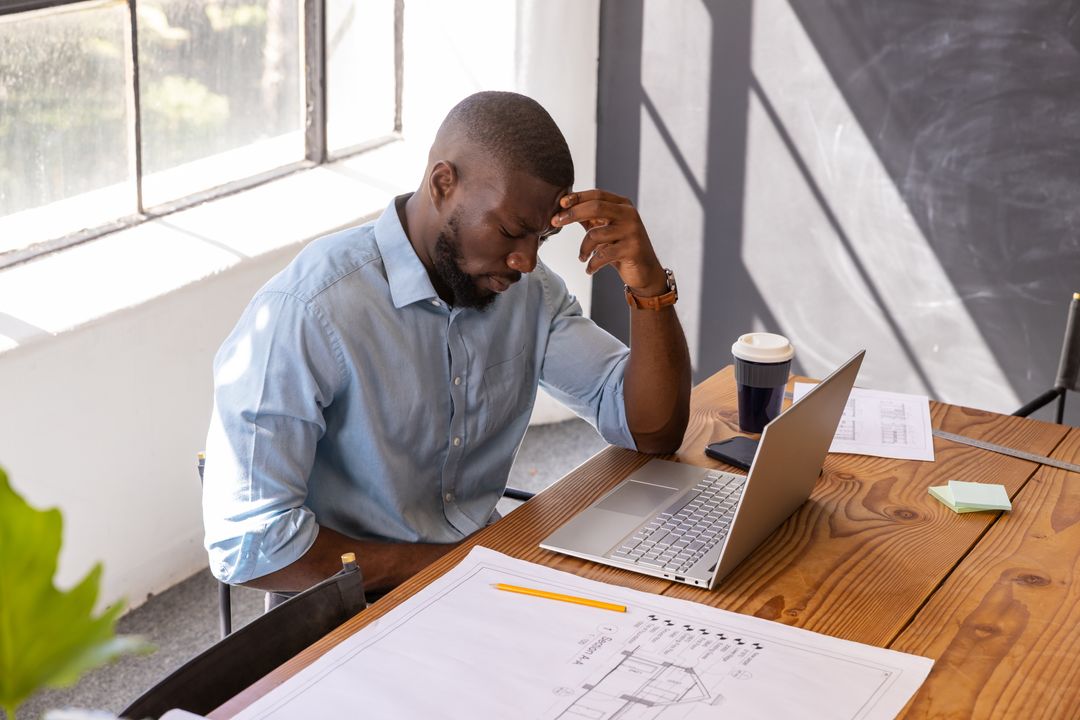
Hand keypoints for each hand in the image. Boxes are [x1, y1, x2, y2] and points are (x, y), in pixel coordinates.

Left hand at [551, 189, 667, 295]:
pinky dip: (592, 264)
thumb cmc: (621, 247)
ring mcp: (632, 231)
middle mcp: (629, 215)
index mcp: (623, 205)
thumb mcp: (606, 228)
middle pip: (596, 207)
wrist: (645, 271)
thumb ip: (590, 217)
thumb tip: (563, 208)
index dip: (577, 197)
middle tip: (555, 222)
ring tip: (582, 257)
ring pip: (596, 234)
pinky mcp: (632, 249)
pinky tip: (589, 269)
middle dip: (572, 213)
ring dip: (583, 248)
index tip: (560, 204)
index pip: (597, 194)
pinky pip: (603, 255)